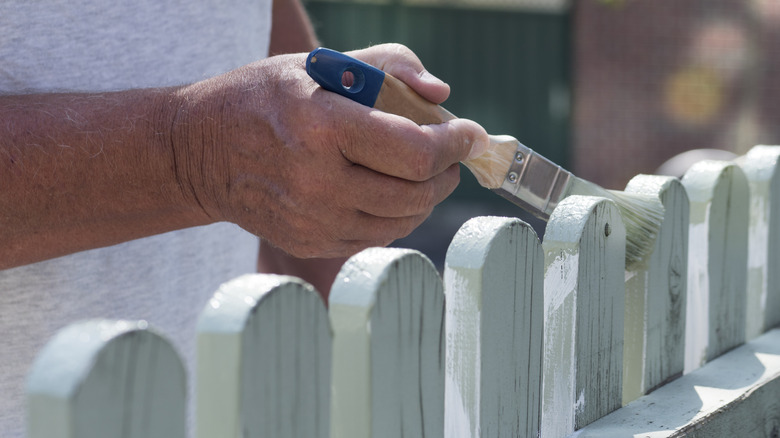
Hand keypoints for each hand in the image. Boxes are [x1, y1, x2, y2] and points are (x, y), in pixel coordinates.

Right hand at [172, 44, 488, 258]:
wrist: (200, 152)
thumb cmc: (263, 98)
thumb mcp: (320, 63)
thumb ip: (390, 65)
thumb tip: (441, 97)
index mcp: (323, 126)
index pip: (415, 151)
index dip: (456, 144)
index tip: (471, 134)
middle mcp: (318, 181)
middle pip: (416, 192)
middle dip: (447, 172)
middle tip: (450, 155)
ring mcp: (313, 219)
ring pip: (401, 221)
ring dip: (426, 198)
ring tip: (423, 175)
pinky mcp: (310, 241)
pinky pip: (375, 238)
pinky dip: (396, 217)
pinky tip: (389, 194)